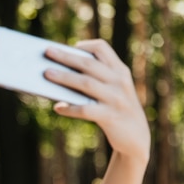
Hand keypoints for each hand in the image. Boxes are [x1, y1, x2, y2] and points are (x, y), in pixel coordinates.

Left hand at [44, 41, 149, 164]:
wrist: (137, 138)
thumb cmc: (116, 111)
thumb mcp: (113, 91)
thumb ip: (95, 81)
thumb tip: (60, 75)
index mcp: (120, 71)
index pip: (103, 49)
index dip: (85, 45)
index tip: (70, 45)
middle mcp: (119, 81)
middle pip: (89, 64)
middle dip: (66, 57)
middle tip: (48, 52)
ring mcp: (116, 99)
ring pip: (86, 83)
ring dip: (64, 77)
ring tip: (47, 74)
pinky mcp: (111, 116)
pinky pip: (86, 110)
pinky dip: (70, 108)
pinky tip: (58, 108)